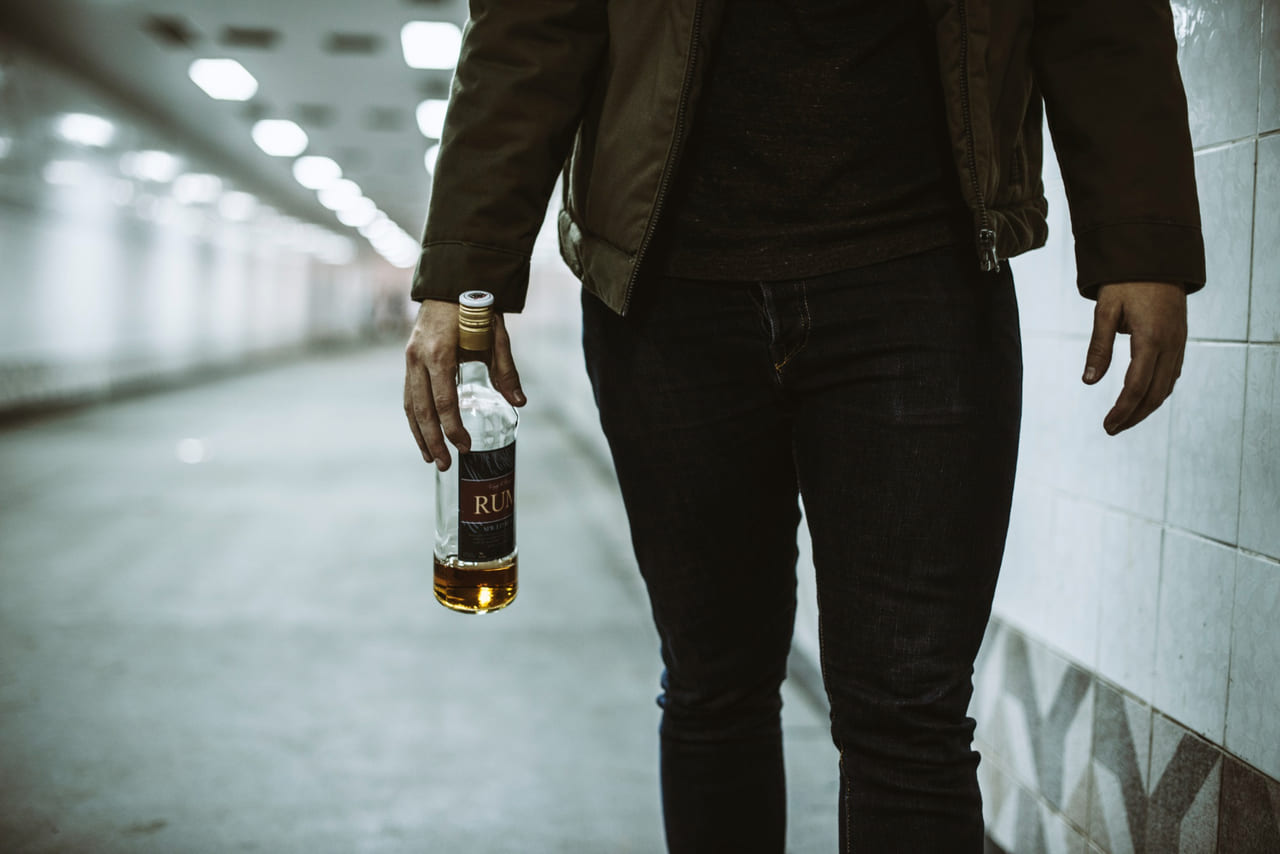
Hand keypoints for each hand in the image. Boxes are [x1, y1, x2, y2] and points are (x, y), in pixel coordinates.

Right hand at [404, 299, 524, 469]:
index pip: (444, 402)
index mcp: (440, 353)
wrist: (452, 283)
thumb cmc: (478, 310)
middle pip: (422, 410)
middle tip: (445, 465)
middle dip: (433, 441)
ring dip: (419, 434)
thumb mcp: (497, 336)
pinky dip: (414, 418)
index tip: (465, 447)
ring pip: (410, 405)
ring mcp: (410, 359)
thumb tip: (519, 402)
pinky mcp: (409, 359)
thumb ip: (506, 370)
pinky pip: (409, 395)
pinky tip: (423, 434)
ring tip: (430, 459)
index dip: (453, 429)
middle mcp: (419, 358)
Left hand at [1082, 281, 1186, 434]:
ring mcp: (1180, 342)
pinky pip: (1172, 374)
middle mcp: (1171, 344)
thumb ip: (1098, 347)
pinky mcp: (1180, 340)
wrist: (1157, 257)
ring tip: (1123, 420)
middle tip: (1111, 429)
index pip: (1137, 386)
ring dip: (1146, 407)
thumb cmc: (1126, 282)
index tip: (1108, 426)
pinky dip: (1157, 391)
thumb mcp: (1105, 310)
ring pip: (1167, 386)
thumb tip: (1089, 382)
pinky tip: (1142, 399)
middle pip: (1155, 393)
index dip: (1123, 410)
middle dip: (1134, 415)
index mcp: (1151, 338)